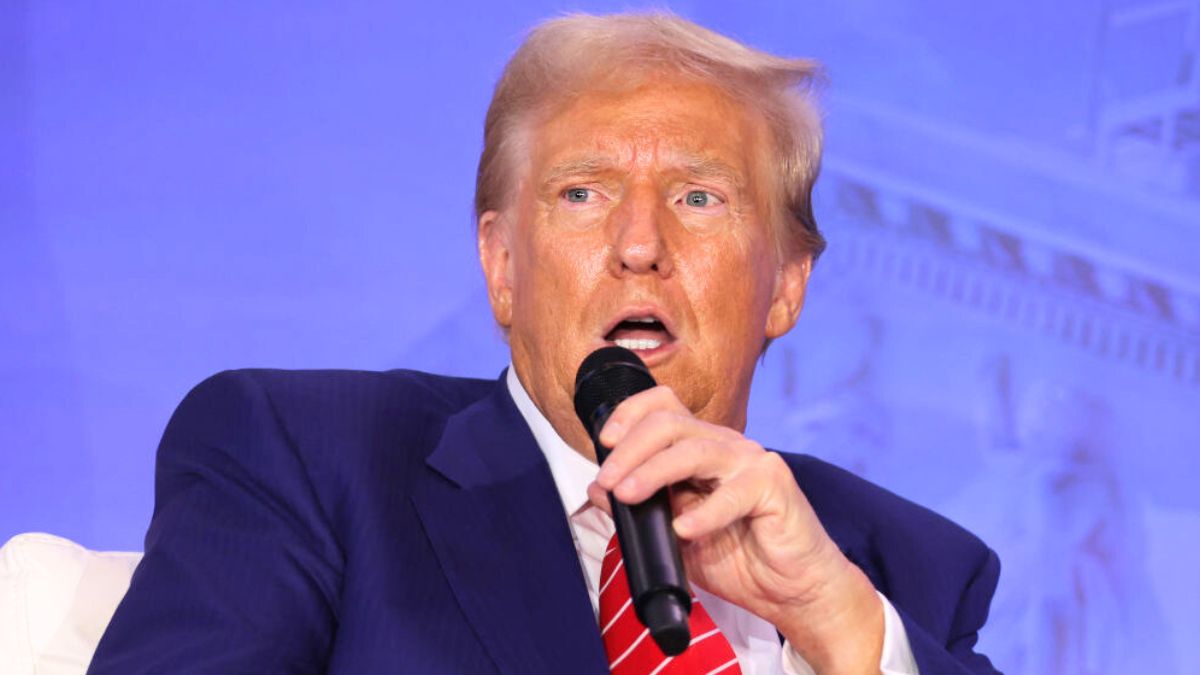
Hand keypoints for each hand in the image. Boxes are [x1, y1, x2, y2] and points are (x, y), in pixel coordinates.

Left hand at [587, 385, 883, 673]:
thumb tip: (599, 488)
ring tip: (630, 496)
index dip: (628, 414)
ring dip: (654, 471)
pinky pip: (734, 492)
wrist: (791, 590)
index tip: (603, 442)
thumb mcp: (674, 535)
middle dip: (629, 449)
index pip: (662, 406)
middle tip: (610, 482)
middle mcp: (724, 447)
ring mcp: (751, 462)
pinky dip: (705, 511)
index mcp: (700, 448)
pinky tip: (685, 529)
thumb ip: (640, 510)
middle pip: (669, 422)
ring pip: (694, 448)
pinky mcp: (773, 486)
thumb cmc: (739, 558)